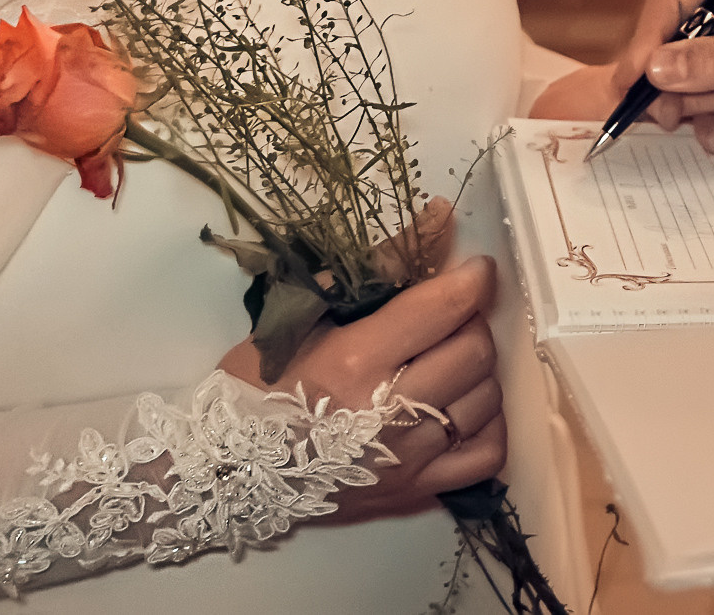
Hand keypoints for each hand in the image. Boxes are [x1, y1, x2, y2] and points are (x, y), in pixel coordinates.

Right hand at [220, 255, 505, 522]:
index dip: (473, 280)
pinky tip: (460, 409)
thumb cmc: (256, 388)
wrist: (226, 475)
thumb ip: (374, 268)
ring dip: (477, 371)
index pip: (445, 308)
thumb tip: (438, 221)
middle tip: (448, 318)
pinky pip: (486, 454)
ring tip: (446, 362)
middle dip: (471, 322)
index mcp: (356, 362)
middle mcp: (390, 413)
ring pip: (487, 399)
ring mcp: (408, 460)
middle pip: (475, 351)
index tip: (475, 270)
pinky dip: (487, 426)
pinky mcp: (415, 493)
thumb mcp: (302, 317)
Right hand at [534, 0, 713, 152]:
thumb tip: (655, 67)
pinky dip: (706, 124)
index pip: (674, 3)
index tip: (634, 77)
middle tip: (654, 116)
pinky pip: (709, 107)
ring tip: (700, 128)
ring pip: (686, 82)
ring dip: (684, 108)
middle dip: (661, 82)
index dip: (647, 38)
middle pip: (672, 46)